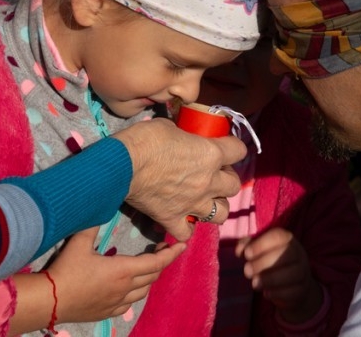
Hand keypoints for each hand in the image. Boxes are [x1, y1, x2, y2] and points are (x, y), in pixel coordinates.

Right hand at [8, 227, 185, 333]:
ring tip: (148, 266)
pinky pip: (131, 303)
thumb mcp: (80, 242)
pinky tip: (131, 287)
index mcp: (124, 270)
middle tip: (162, 249)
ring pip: (145, 290)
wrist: (49, 301)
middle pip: (154, 275)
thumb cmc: (66, 270)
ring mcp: (118, 302)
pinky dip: (138, 291)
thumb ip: (94, 224)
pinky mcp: (108, 312)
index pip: (157, 262)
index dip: (172, 253)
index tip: (182, 245)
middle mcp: (126, 288)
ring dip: (151, 277)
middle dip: (162, 261)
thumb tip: (102, 205)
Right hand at [114, 118, 245, 240]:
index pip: (239, 150)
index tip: (224, 146)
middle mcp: (208, 182)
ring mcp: (193, 203)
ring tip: (204, 199)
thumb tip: (184, 138)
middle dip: (226, 179)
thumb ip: (185, 136)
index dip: (233, 147)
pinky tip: (182, 219)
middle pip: (234, 186)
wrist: (121, 165)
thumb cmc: (145, 139)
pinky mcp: (173, 219)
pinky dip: (186, 228)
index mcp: (211, 154)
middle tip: (213, 174)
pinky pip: (187, 233)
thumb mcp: (170, 126)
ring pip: (221, 214)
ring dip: (216, 206)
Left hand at [237, 228, 322, 323]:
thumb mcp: (259, 250)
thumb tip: (239, 250)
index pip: (278, 236)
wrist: (292, 284)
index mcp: (287, 239)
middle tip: (246, 271)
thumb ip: (248, 246)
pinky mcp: (303, 290)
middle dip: (263, 263)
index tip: (246, 254)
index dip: (261, 244)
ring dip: (270, 279)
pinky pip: (294, 291)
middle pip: (286, 254)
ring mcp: (303, 272)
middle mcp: (298, 253)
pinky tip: (266, 293)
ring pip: (292, 273)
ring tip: (254, 284)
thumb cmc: (271, 262)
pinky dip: (278, 293)